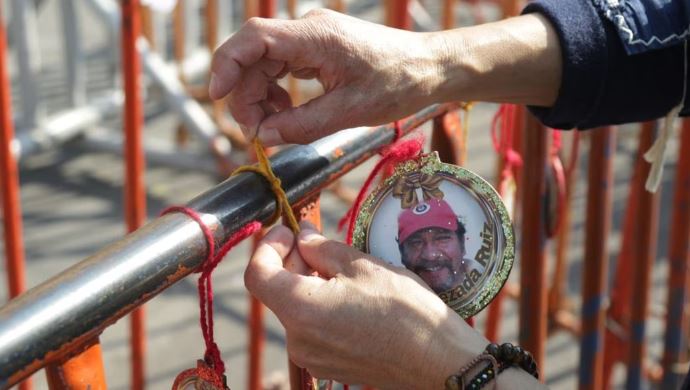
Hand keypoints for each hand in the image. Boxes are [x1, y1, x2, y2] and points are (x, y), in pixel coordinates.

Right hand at [210, 9, 446, 145]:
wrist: (431, 68)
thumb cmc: (400, 83)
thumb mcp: (351, 111)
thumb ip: (303, 125)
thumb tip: (265, 137)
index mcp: (316, 36)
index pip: (254, 38)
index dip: (227, 64)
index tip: (216, 96)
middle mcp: (308, 32)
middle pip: (254, 56)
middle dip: (245, 95)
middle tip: (255, 134)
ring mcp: (312, 40)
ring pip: (265, 64)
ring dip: (260, 97)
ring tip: (271, 128)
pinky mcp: (317, 51)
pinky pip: (283, 69)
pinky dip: (276, 93)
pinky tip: (284, 113)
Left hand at [244, 223, 486, 388]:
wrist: (438, 360)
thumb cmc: (406, 310)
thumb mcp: (362, 265)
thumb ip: (322, 248)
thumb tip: (302, 235)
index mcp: (301, 309)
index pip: (257, 274)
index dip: (266, 246)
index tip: (287, 231)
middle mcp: (297, 340)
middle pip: (277, 291)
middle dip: (292, 261)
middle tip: (318, 240)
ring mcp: (312, 357)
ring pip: (296, 308)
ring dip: (308, 282)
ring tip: (340, 267)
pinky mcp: (328, 365)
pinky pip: (311, 328)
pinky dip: (320, 305)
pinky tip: (348, 294)